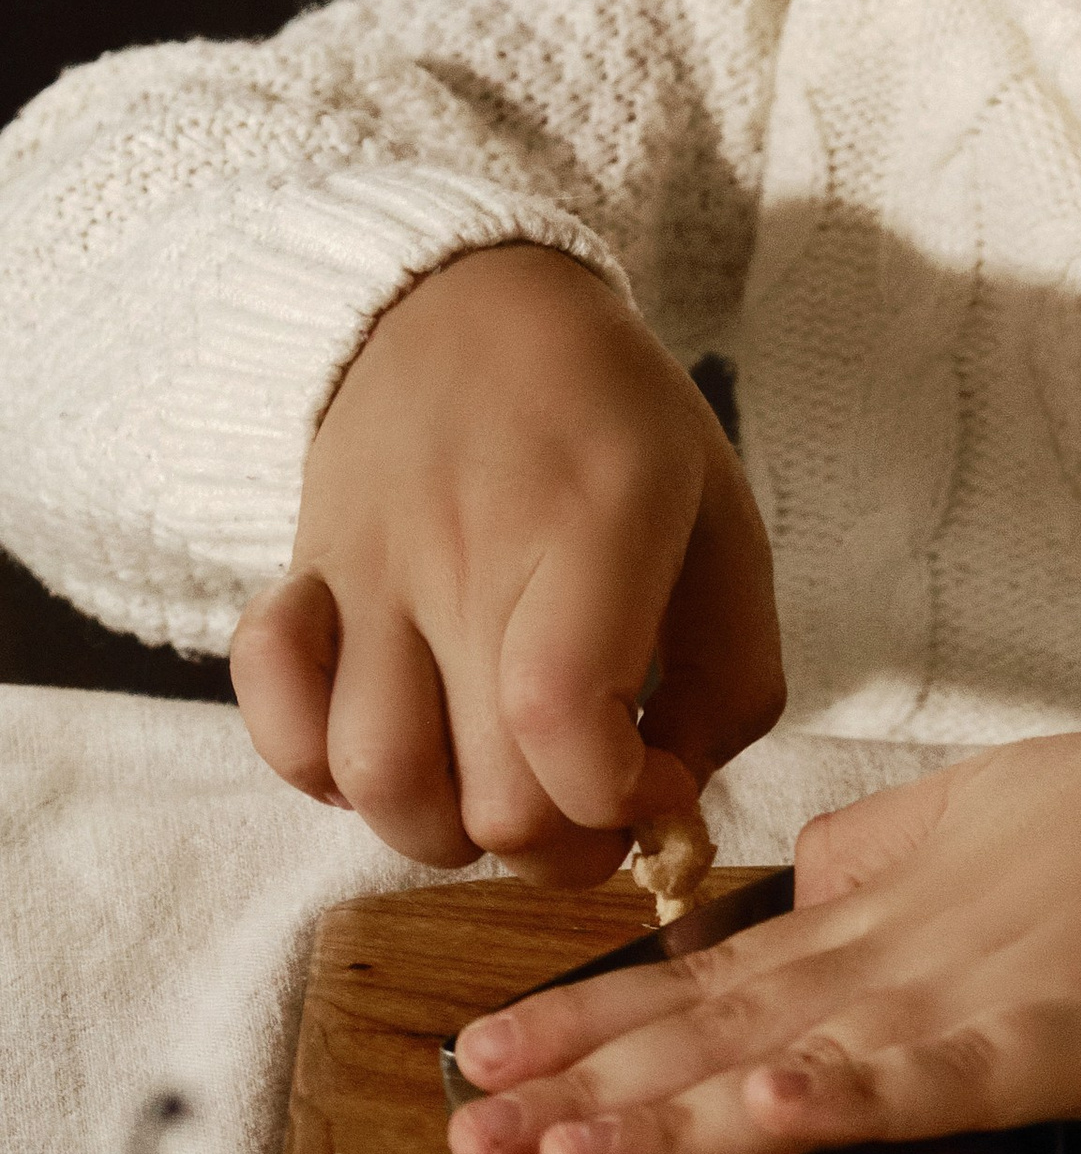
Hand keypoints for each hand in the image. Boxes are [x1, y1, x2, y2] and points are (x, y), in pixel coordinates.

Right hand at [231, 245, 783, 886]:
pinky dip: (321, 769)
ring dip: (443, 829)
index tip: (657, 784)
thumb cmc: (614, 428)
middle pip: (483, 795)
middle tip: (590, 797)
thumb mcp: (726, 524)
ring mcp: (370, 571)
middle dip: (557, 848)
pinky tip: (393, 734)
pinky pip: (274, 720)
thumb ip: (734, 680)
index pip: (565, 718)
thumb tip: (674, 810)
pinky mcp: (303, 582)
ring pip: (371, 781)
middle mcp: (469, 553)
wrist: (464, 305)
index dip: (617, 802)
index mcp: (593, 523)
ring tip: (493, 781)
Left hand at [446, 658, 1080, 1153]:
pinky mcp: (1061, 1028)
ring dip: (666, 1105)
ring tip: (554, 1147)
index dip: (591, 1022)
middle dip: (582, 1083)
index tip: (482, 1057)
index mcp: (879, 914)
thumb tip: (798, 890)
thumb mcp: (985, 819)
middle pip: (714, 1025)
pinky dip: (846, 1090)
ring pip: (792, 1055)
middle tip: (458, 1134)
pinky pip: (939, 1072)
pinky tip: (761, 1106)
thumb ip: (884, 857)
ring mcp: (974, 990)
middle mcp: (898, 952)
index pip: (706, 978)